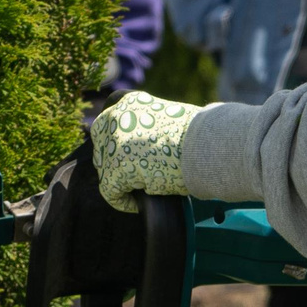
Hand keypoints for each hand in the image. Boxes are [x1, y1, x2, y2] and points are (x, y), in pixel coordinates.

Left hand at [89, 90, 202, 210]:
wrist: (206, 145)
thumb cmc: (198, 136)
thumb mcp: (168, 119)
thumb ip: (150, 127)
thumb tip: (145, 147)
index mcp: (131, 103)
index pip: (109, 121)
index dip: (114, 140)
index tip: (125, 154)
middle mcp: (117, 118)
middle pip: (101, 142)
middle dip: (110, 158)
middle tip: (128, 174)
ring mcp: (114, 144)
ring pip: (105, 168)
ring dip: (119, 179)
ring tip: (139, 188)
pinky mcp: (116, 169)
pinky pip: (111, 191)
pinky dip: (122, 200)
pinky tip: (137, 204)